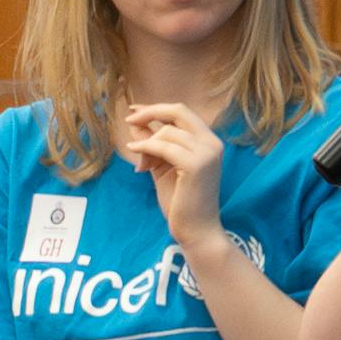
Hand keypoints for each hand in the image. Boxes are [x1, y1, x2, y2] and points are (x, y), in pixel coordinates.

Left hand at [115, 103, 227, 243]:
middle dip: (150, 112)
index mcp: (209, 142)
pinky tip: (137, 158)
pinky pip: (164, 146)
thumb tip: (135, 124)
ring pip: (167, 131)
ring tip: (142, 166)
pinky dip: (146, 148)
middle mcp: (212, 143)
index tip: (134, 110)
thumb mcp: (163, 168)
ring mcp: (207, 152)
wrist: (197, 231)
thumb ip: (153, 146)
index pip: (182, 113)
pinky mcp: (196, 165)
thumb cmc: (181, 202)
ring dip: (146, 144)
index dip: (157, 108)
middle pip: (178, 111)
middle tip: (129, 120)